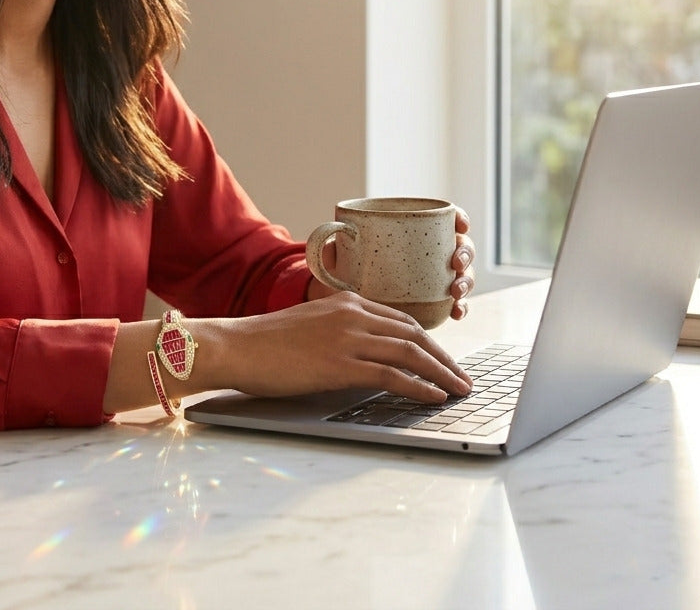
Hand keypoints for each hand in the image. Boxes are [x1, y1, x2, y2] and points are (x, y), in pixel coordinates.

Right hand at [207, 292, 472, 403]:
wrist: (237, 346)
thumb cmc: (265, 342)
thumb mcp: (309, 325)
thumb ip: (339, 331)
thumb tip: (362, 355)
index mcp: (346, 302)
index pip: (401, 319)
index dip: (428, 341)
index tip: (442, 359)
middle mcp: (352, 314)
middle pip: (414, 333)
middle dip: (443, 357)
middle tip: (462, 377)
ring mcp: (348, 338)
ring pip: (410, 352)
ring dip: (441, 373)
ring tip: (458, 389)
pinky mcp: (341, 364)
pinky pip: (392, 375)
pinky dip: (419, 386)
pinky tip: (434, 396)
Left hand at [306, 205, 476, 318]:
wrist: (337, 303)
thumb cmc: (338, 269)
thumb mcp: (334, 254)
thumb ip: (330, 242)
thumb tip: (333, 230)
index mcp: (409, 232)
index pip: (443, 219)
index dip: (459, 218)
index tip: (460, 224)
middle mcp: (427, 253)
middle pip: (459, 246)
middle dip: (465, 253)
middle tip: (455, 263)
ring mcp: (433, 278)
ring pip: (461, 275)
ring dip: (466, 281)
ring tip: (455, 291)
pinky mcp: (432, 304)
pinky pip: (454, 304)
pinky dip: (460, 307)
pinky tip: (456, 312)